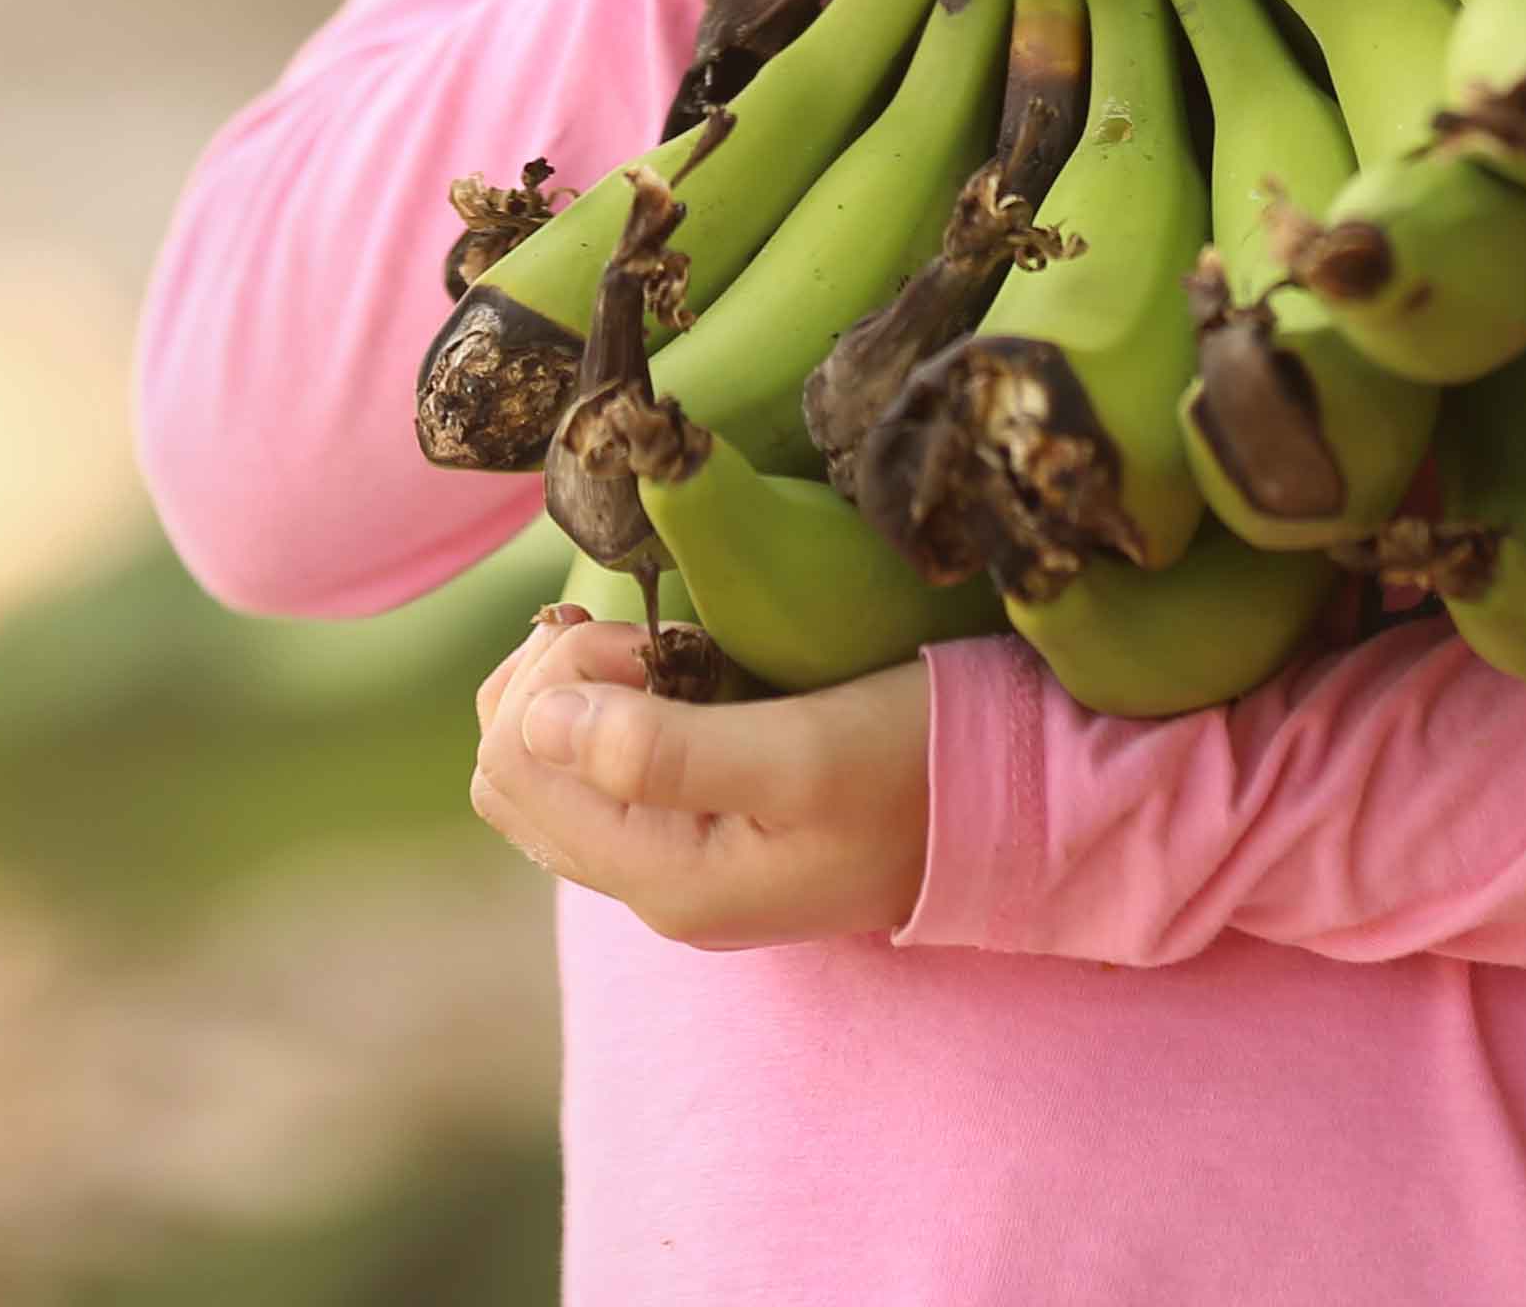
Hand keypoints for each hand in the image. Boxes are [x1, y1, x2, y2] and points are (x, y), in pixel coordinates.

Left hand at [469, 603, 933, 947]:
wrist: (1014, 807)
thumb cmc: (919, 764)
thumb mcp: (803, 751)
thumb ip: (663, 750)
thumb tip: (535, 721)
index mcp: (665, 880)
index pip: (512, 765)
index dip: (555, 678)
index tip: (650, 641)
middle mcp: (653, 886)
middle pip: (510, 771)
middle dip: (551, 682)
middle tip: (646, 639)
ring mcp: (676, 862)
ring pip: (542, 769)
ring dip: (573, 692)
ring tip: (656, 652)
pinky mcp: (703, 830)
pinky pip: (596, 768)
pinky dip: (606, 709)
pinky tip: (669, 675)